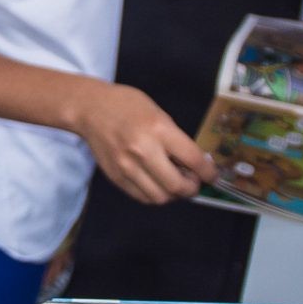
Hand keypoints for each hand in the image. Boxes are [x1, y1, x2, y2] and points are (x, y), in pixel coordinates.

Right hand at [71, 83, 216, 205]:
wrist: (90, 109)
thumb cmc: (128, 106)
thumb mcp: (159, 114)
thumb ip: (176, 139)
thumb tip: (194, 163)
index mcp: (158, 130)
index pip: (193, 160)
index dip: (208, 172)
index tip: (212, 176)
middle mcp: (143, 151)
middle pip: (177, 186)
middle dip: (192, 188)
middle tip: (193, 182)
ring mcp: (127, 167)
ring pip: (160, 197)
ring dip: (173, 195)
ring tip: (175, 183)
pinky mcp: (116, 178)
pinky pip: (142, 197)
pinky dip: (155, 195)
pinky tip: (158, 184)